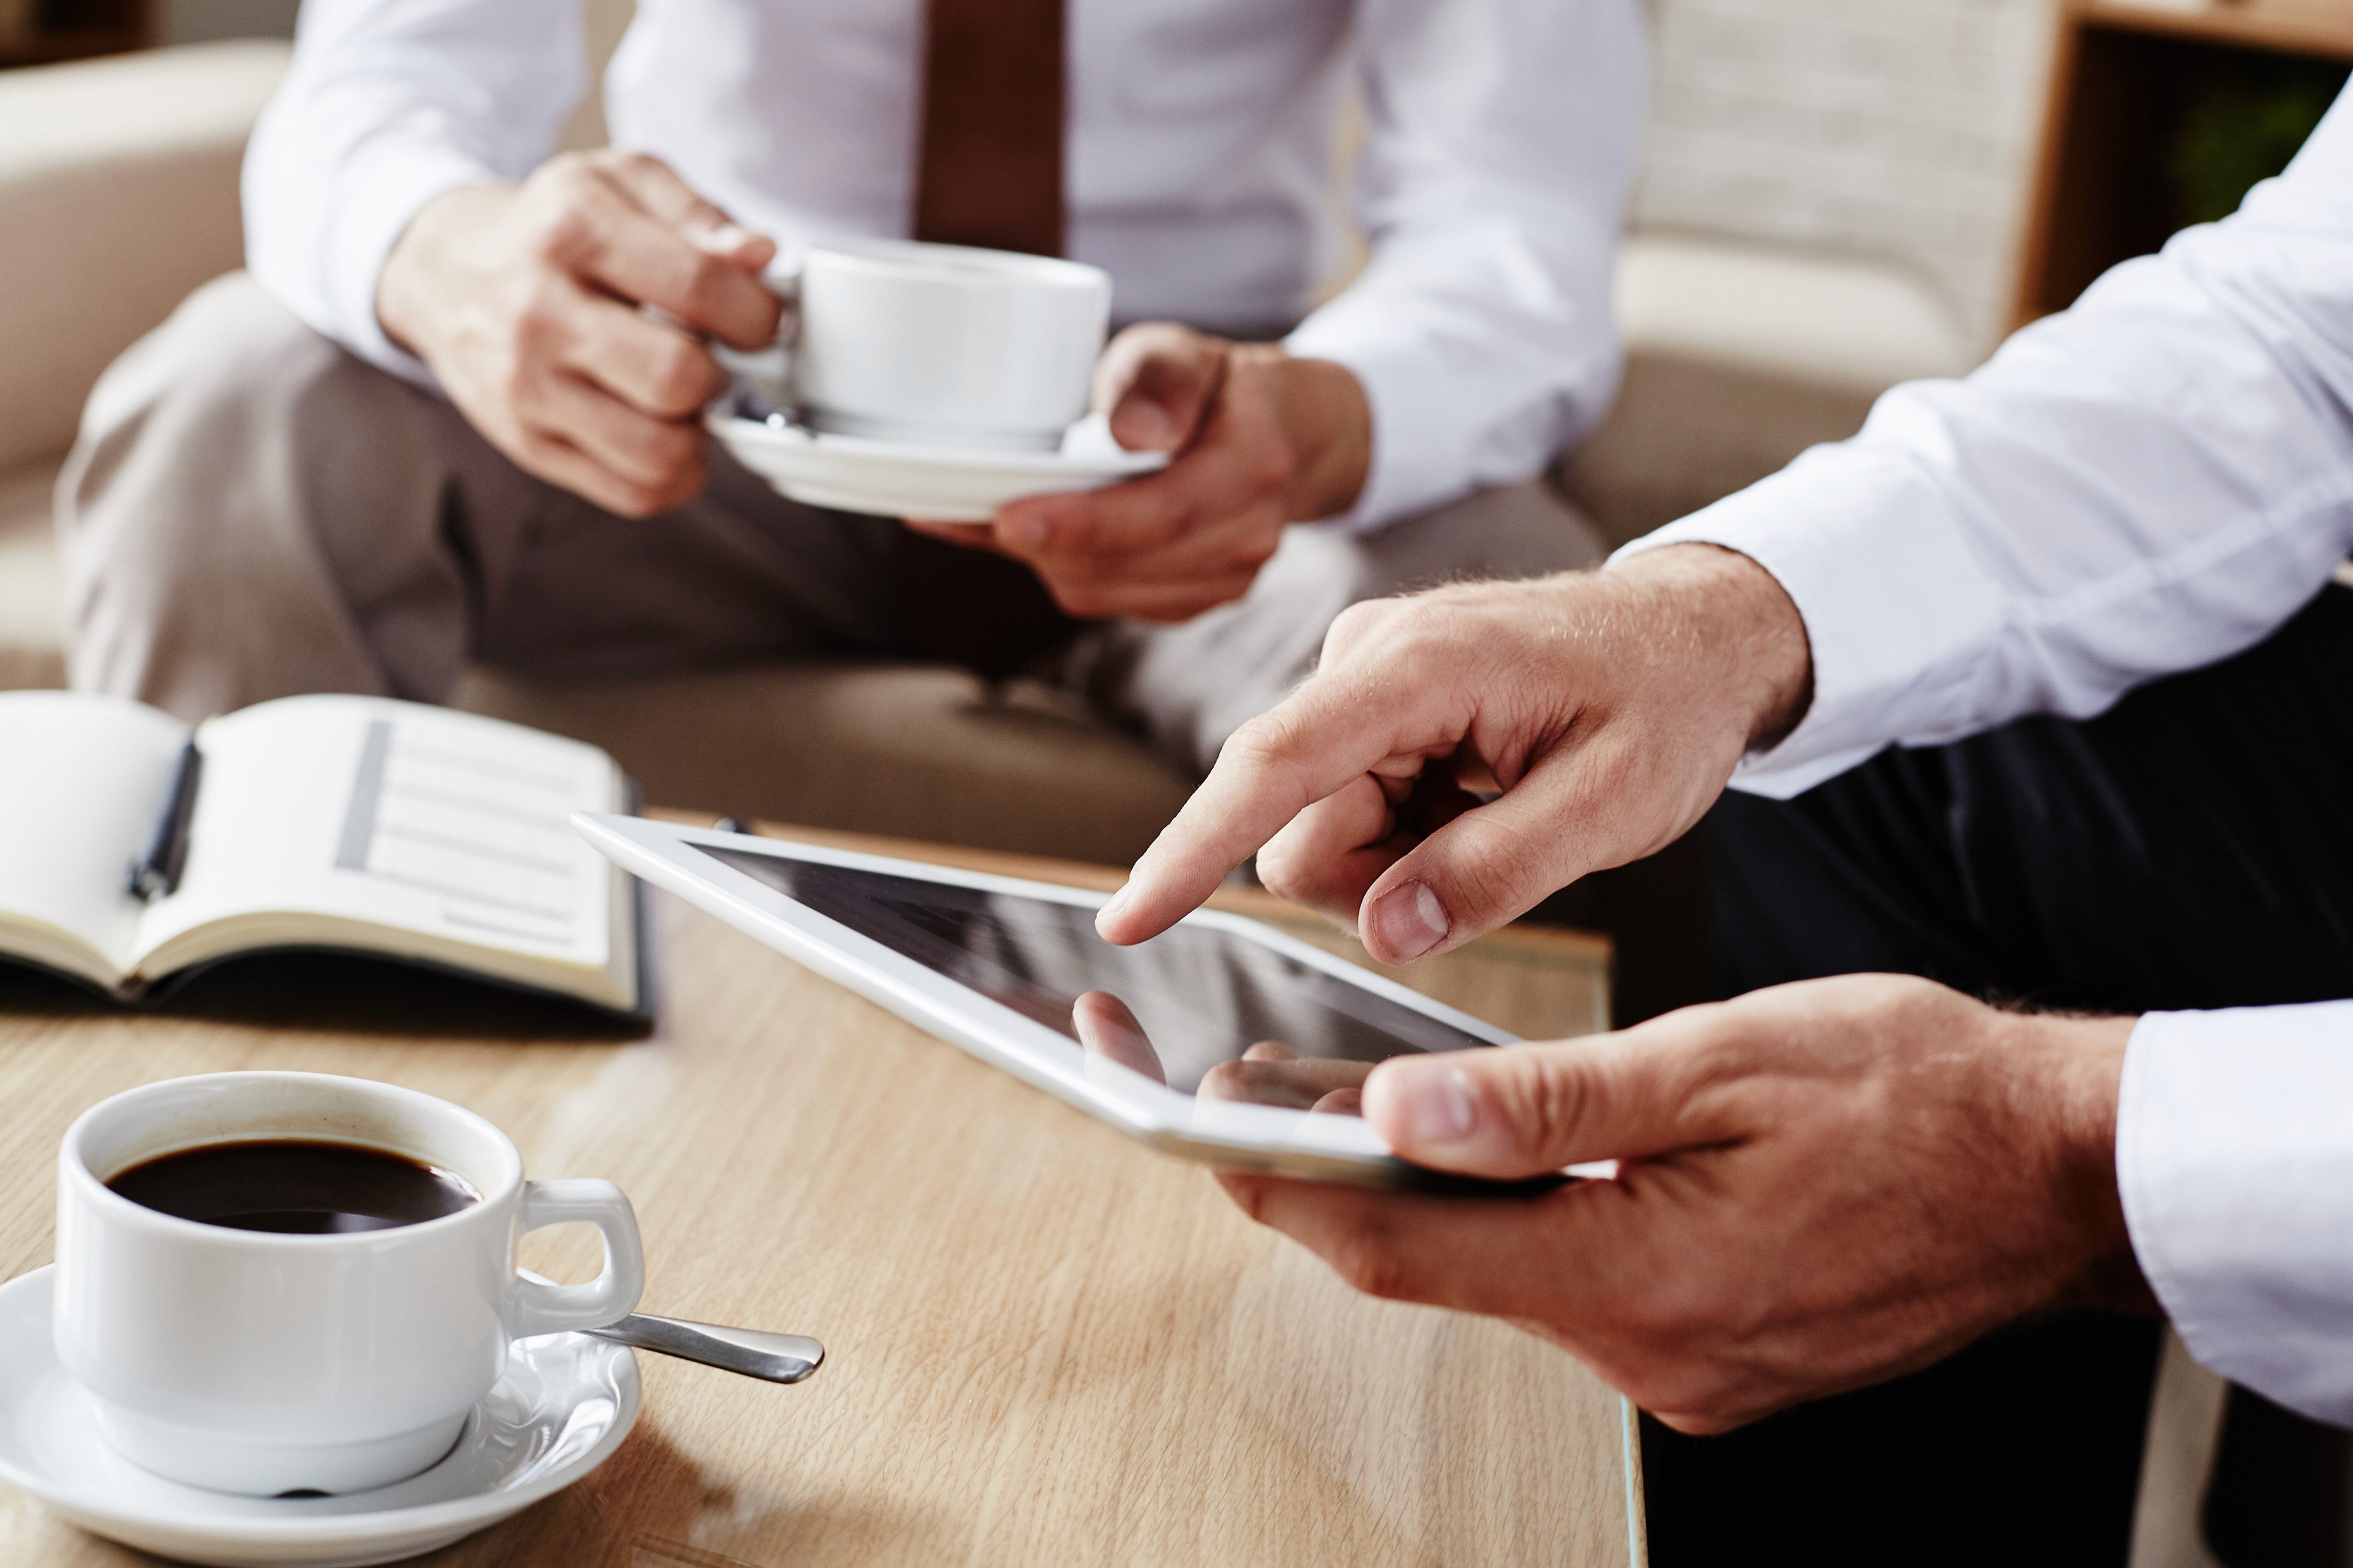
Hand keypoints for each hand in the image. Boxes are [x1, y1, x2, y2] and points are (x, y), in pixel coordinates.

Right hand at [377, 150, 783, 517]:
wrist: (443, 269)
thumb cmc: (548, 228)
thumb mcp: (618, 183)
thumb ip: (697, 214)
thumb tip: (757, 256)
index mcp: (572, 232)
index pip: (699, 287)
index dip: (756, 313)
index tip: (759, 318)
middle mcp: (540, 311)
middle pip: (678, 378)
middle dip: (722, 374)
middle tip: (714, 358)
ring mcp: (527, 386)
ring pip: (659, 453)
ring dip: (699, 434)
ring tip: (687, 400)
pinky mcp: (528, 443)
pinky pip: (632, 492)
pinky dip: (673, 476)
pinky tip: (667, 435)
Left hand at [905, 324, 1370, 621]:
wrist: (1278, 435)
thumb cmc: (1217, 386)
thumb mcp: (1186, 352)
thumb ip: (1158, 382)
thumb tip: (1132, 434)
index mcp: (1254, 468)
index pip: (1163, 514)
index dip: (1080, 525)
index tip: (1007, 519)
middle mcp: (1248, 538)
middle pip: (1123, 565)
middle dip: (1040, 546)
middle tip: (967, 513)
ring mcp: (1226, 580)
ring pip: (1105, 592)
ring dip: (1042, 559)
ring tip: (988, 516)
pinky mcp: (1193, 600)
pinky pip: (1110, 601)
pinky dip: (1059, 570)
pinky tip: (1028, 536)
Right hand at [1096, 544, 1812, 961]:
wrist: (1694, 632)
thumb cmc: (1668, 700)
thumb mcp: (1619, 802)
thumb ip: (1500, 870)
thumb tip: (1386, 933)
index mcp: (1421, 666)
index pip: (1275, 767)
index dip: (1194, 850)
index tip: (1129, 920)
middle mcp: (1364, 659)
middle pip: (1298, 827)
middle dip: (1378, 878)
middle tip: (1496, 854)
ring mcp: (1358, 677)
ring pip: (1317, 829)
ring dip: (1399, 860)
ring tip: (1497, 818)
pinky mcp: (1366, 703)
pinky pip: (1344, 807)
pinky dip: (1407, 833)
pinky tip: (1478, 801)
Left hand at [1219, 975, 2147, 1431]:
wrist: (2065, 1172)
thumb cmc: (1918, 1096)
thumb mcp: (1721, 1063)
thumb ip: (1550, 1101)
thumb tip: (1398, 1108)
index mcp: (1636, 1280)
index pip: (1400, 1247)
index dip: (1278, 1184)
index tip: (1190, 1124)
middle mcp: (1646, 1353)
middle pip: (1437, 1271)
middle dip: (1332, 1184)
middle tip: (1245, 1096)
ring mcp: (1682, 1369)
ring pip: (1506, 1277)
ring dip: (1435, 1198)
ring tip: (1356, 1102)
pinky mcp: (1712, 1357)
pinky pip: (1577, 1288)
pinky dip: (1523, 1223)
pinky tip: (1503, 1156)